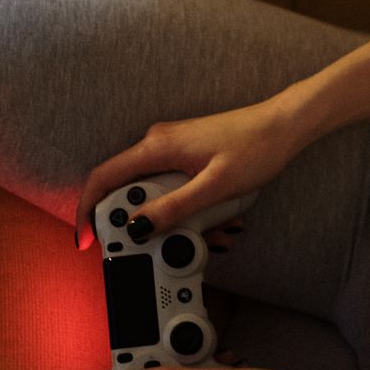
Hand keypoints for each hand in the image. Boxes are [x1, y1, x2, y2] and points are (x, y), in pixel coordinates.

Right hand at [75, 94, 306, 248]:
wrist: (282, 126)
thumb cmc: (255, 148)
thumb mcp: (214, 188)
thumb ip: (173, 208)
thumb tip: (137, 226)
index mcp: (157, 147)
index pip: (104, 177)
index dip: (88, 210)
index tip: (87, 239)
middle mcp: (157, 143)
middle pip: (127, 191)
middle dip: (143, 223)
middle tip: (173, 242)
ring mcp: (171, 148)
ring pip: (152, 192)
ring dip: (170, 219)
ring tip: (211, 232)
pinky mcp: (184, 155)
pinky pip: (170, 187)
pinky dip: (183, 208)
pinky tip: (213, 219)